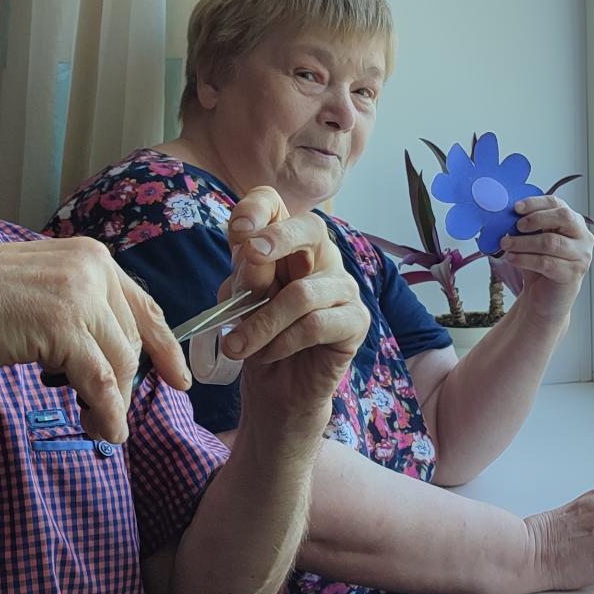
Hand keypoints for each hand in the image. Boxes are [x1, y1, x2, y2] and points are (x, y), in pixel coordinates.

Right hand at [0, 239, 191, 443]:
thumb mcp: (36, 288)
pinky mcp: (64, 329)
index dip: (165, 347)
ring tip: (94, 427)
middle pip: (132, 340)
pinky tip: (101, 431)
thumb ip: (73, 305)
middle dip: (125, 384)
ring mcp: (80, 296)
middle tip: (105, 414)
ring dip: (114, 403)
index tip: (178, 378)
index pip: (143, 305)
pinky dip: (107, 413)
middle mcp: (93, 268)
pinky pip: (102, 383)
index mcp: (89, 255)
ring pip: (122, 364)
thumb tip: (104, 348)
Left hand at [219, 188, 366, 423]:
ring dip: (262, 323)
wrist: (276, 389)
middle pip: (311, 227)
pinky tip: (268, 355)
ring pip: (302, 293)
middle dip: (278, 238)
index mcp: (285, 244)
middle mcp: (320, 257)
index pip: (276, 205)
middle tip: (250, 254)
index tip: (238, 231)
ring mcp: (343, 286)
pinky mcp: (356, 320)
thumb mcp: (238, 304)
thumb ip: (246, 279)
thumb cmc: (257, 338)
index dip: (257, 209)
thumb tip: (254, 256)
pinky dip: (283, 342)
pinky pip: (316, 325)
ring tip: (238, 346)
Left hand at [499, 196, 593, 319]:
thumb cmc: (539, 265)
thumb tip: (506, 214)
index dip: (536, 203)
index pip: (558, 204)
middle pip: (563, 217)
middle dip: (535, 219)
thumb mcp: (533, 240)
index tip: (516, 207)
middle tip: (515, 226)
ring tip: (505, 244)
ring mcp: (581, 256)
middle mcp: (583, 237)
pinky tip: (511, 258)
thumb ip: (526, 227)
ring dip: (523, 242)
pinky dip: (524, 259)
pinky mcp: (572, 274)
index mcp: (574, 222)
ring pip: (551, 242)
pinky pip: (546, 263)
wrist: (545, 298)